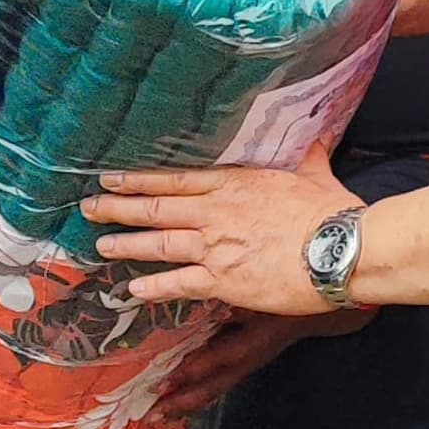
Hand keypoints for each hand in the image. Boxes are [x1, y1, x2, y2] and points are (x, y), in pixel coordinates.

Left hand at [87, 158, 359, 315]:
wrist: (339, 249)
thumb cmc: (331, 211)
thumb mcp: (315, 174)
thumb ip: (307, 156)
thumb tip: (316, 138)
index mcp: (235, 184)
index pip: (174, 179)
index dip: (138, 179)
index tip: (111, 177)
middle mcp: (216, 213)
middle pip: (156, 208)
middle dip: (118, 208)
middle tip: (89, 208)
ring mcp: (215, 247)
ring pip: (158, 244)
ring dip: (126, 245)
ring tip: (101, 246)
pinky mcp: (223, 281)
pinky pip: (178, 284)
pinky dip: (152, 286)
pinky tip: (132, 290)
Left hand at [151, 309, 335, 418]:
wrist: (320, 307)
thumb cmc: (290, 293)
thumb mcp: (263, 290)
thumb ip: (235, 297)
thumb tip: (201, 293)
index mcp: (255, 340)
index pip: (220, 359)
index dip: (192, 371)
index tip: (165, 382)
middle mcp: (251, 358)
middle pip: (214, 386)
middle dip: (183, 401)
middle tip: (153, 414)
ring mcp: (250, 364)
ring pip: (217, 388)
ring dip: (188, 403)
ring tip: (160, 416)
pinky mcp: (248, 363)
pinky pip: (221, 382)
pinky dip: (200, 393)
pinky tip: (183, 402)